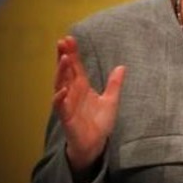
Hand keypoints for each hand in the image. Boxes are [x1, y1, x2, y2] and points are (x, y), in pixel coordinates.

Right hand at [53, 35, 125, 171]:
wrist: (95, 143)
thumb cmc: (99, 122)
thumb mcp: (111, 100)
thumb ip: (114, 84)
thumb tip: (122, 66)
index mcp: (82, 87)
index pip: (76, 67)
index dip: (72, 53)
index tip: (69, 39)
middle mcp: (72, 93)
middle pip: (66, 72)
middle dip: (64, 57)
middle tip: (62, 42)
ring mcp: (67, 104)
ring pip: (61, 85)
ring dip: (61, 72)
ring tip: (64, 59)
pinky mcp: (66, 117)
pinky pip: (60, 106)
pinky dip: (60, 98)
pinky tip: (62, 89)